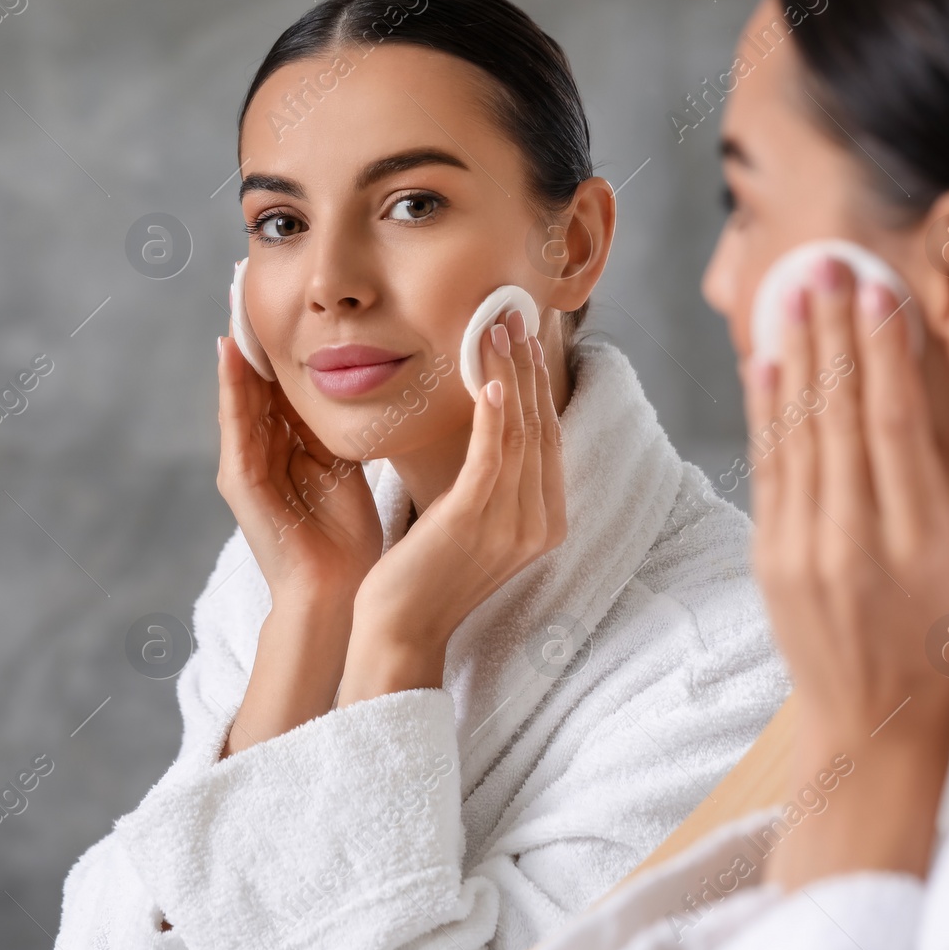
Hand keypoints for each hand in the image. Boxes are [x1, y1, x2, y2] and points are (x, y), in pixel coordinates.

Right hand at [216, 325, 386, 756]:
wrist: (335, 594)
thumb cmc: (350, 539)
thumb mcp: (351, 467)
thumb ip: (350, 428)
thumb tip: (379, 381)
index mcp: (291, 446)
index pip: (285, 380)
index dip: (287, 335)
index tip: (291, 289)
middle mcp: (262, 450)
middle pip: (258, 377)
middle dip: (256, 328)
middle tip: (247, 273)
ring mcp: (246, 465)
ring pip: (241, 391)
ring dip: (237, 345)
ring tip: (234, 295)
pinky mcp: (239, 482)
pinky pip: (235, 424)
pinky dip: (232, 387)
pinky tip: (231, 351)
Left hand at [339, 308, 565, 703]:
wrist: (400, 632)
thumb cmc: (424, 576)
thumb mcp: (467, 522)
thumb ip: (488, 483)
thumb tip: (486, 430)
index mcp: (544, 523)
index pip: (548, 439)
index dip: (537, 386)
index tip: (523, 341)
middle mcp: (539, 523)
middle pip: (541, 427)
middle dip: (528, 368)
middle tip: (514, 317)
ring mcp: (512, 524)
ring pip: (520, 432)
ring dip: (509, 374)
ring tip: (496, 329)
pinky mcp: (475, 521)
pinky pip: (492, 455)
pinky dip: (493, 413)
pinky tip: (486, 378)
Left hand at [746, 258, 948, 885]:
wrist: (871, 731)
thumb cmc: (945, 657)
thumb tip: (929, 411)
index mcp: (926, 544)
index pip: (898, 427)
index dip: (885, 354)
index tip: (877, 294)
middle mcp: (859, 540)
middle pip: (842, 417)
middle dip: (833, 333)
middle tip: (823, 265)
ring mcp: (804, 550)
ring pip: (798, 433)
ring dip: (795, 355)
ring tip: (791, 291)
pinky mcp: (769, 558)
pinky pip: (766, 468)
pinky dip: (764, 410)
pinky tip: (763, 361)